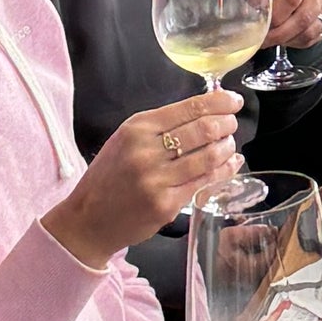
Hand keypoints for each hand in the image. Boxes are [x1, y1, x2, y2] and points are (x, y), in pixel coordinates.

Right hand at [48, 92, 246, 266]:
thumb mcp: (125, 140)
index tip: (234, 100)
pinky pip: (204, 183)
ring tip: (230, 145)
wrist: (88, 220)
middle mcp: (146, 151)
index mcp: (137, 128)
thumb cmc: (109, 177)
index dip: (219, 102)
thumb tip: (204, 112)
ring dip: (227, 148)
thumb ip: (160, 127)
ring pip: (208, 157)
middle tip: (232, 124)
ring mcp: (156, 180)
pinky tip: (230, 165)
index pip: (189, 108)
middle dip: (226, 124)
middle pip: (203, 130)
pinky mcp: (165, 205)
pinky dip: (223, 171)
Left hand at [266, 0, 321, 48]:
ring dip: (286, 39)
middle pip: (303, 18)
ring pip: (307, 32)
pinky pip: (309, 40)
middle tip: (264, 38)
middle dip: (279, 32)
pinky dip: (293, 42)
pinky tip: (283, 39)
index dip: (276, 13)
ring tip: (271, 39)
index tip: (262, 22)